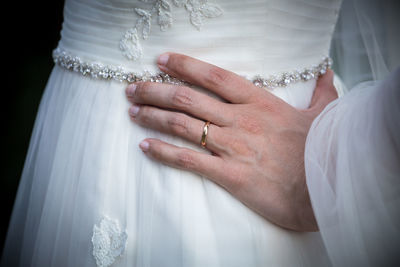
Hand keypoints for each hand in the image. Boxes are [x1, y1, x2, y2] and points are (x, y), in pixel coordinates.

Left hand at [125, 53, 337, 230]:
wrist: (330, 188)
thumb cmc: (324, 150)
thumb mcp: (324, 115)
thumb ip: (322, 92)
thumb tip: (327, 72)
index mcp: (259, 102)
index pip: (213, 76)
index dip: (184, 65)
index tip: (161, 60)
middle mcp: (240, 120)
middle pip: (188, 98)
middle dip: (155, 90)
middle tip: (133, 89)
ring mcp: (233, 146)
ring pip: (183, 125)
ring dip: (153, 117)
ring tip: (133, 111)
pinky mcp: (230, 174)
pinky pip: (189, 160)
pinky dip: (164, 152)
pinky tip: (146, 146)